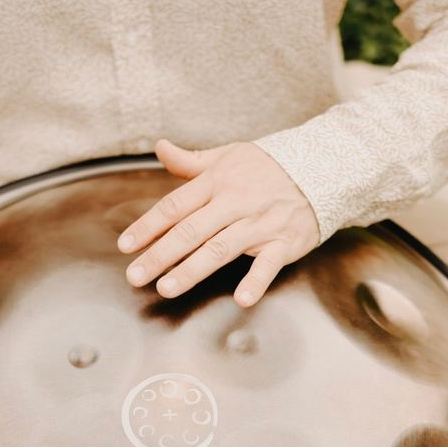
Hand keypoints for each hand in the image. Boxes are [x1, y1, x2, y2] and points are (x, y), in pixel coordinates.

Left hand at [118, 139, 317, 306]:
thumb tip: (160, 147)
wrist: (322, 168)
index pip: (175, 206)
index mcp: (217, 182)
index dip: (148, 226)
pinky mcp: (283, 242)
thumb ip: (191, 161)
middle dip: (160, 255)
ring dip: (192, 270)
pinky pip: (268, 264)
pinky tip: (241, 299)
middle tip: (135, 276)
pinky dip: (256, 281)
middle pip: (190, 231)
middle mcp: (234, 203)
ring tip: (167, 288)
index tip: (125, 245)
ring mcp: (259, 224)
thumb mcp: (228, 157)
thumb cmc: (268, 167)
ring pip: (220, 248)